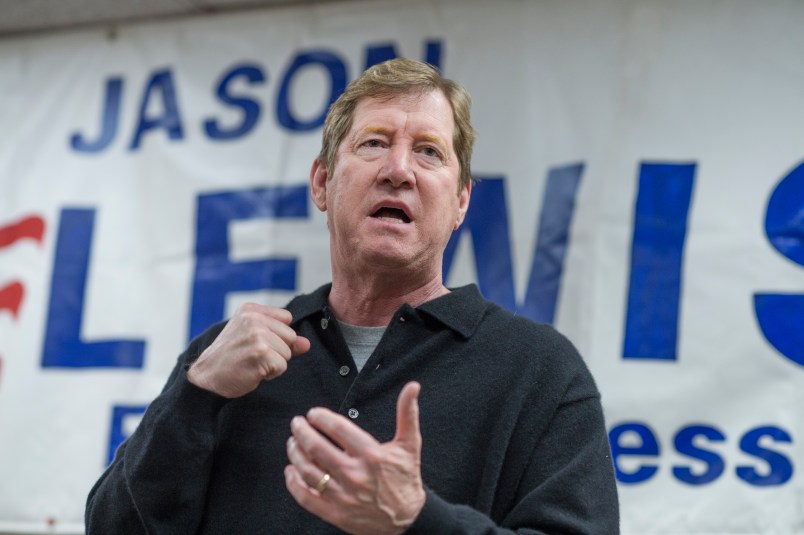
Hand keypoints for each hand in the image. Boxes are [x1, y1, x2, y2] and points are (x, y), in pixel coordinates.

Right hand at [187, 303, 310, 397]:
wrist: (206, 377)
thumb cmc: (230, 359)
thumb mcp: (254, 340)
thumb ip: (282, 338)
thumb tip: (306, 343)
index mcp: (250, 310)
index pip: (286, 319)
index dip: (277, 336)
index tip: (256, 344)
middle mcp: (253, 318)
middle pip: (291, 336)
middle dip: (277, 351)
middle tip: (253, 356)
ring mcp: (257, 334)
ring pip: (288, 352)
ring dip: (273, 363)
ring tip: (252, 363)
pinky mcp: (260, 352)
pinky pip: (282, 366)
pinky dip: (271, 374)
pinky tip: (253, 371)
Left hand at [285, 382, 425, 534]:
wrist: (408, 519)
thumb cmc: (405, 480)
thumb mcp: (410, 444)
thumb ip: (407, 414)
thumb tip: (412, 388)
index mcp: (371, 455)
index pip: (338, 428)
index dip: (321, 418)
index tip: (313, 414)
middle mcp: (355, 474)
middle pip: (317, 448)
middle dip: (302, 431)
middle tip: (297, 423)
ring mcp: (343, 495)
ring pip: (308, 471)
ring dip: (295, 454)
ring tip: (292, 442)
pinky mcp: (335, 513)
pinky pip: (306, 498)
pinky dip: (294, 483)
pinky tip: (291, 471)